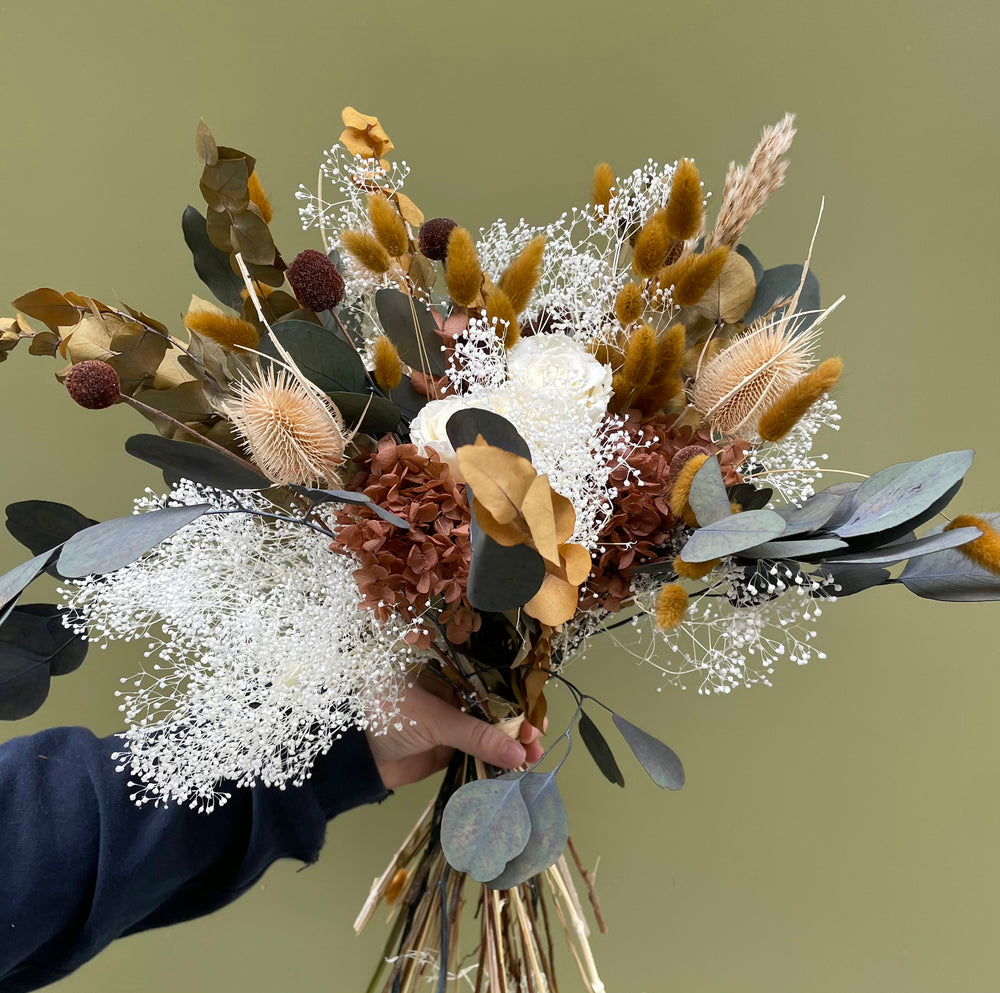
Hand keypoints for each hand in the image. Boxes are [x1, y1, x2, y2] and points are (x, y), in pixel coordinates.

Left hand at [366, 680, 544, 790]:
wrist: (350, 755)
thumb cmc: (385, 716)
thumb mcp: (433, 720)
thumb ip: (475, 735)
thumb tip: (518, 753)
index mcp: (449, 671)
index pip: (493, 679)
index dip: (517, 697)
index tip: (534, 717)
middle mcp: (454, 692)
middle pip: (497, 706)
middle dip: (519, 724)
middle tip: (536, 742)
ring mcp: (451, 721)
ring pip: (490, 731)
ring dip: (511, 745)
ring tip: (532, 759)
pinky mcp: (446, 748)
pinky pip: (478, 752)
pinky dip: (496, 760)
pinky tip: (513, 769)